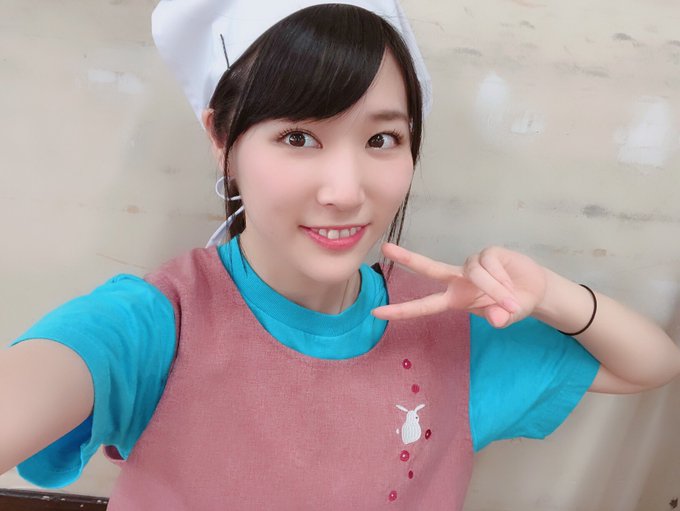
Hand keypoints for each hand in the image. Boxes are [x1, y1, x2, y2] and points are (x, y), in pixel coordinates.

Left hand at [372, 243, 547, 327]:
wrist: (534, 290)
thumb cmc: (511, 306)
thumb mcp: (505, 317)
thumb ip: (500, 318)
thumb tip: (496, 318)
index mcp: (454, 299)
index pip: (423, 305)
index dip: (401, 310)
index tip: (376, 312)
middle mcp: (457, 279)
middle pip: (428, 268)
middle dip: (407, 258)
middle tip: (385, 249)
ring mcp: (472, 265)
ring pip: (475, 273)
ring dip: (495, 289)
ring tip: (512, 301)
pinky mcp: (488, 253)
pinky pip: (490, 265)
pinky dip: (502, 279)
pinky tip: (511, 282)